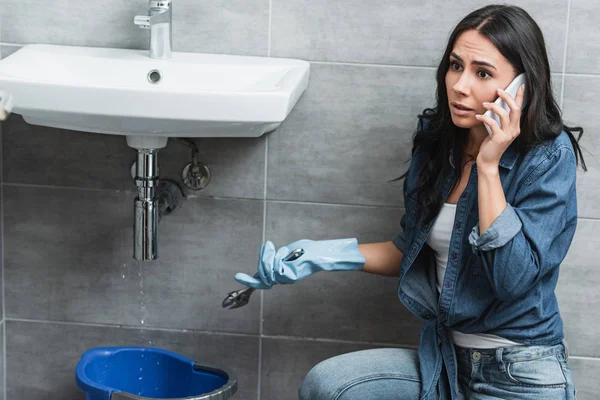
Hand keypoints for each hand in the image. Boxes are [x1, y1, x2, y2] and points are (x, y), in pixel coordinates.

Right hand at [234, 239, 365, 289]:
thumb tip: (264, 255)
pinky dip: (279, 257)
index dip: (249, 280)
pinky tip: (287, 253)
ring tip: (277, 247)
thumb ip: (274, 256)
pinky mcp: (292, 277)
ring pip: (268, 270)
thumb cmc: (306, 250)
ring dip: (271, 256)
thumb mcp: (286, 251)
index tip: (237, 276)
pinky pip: (277, 267)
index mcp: (280, 275)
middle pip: (261, 273)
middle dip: (262, 259)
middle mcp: (282, 279)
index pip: (261, 281)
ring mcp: (287, 279)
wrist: (321, 253)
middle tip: (267, 246)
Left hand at [475, 84, 525, 168]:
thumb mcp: (497, 130)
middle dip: (507, 97)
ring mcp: (508, 135)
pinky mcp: (499, 138)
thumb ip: (499, 120)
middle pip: (515, 109)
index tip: (521, 85)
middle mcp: (514, 130)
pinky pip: (492, 123)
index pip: (520, 108)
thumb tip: (495, 105)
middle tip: (498, 90)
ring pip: (504, 114)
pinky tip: (478, 116)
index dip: (521, 96)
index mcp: (516, 127)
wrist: (488, 161)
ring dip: (493, 106)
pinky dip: (484, 117)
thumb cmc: (491, 144)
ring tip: (484, 104)